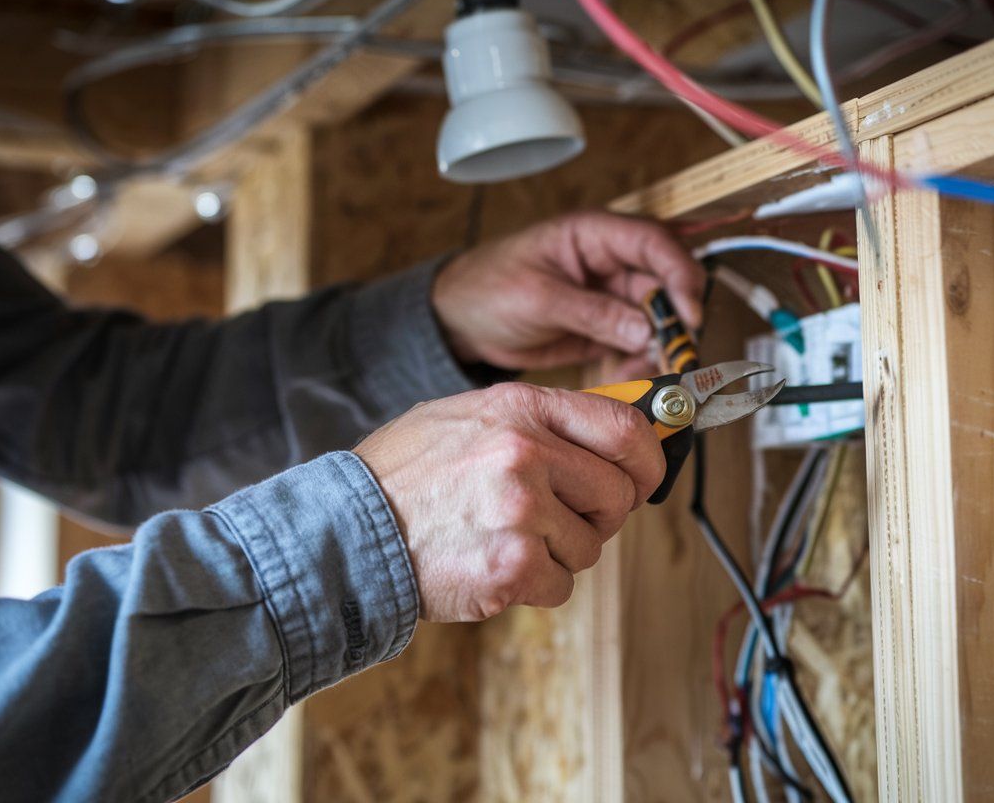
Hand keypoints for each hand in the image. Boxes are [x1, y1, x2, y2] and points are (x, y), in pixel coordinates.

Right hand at [354, 382, 664, 621]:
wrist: (344, 531)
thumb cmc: (405, 475)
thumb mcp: (469, 417)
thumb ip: (539, 420)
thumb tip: (615, 431)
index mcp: (520, 408)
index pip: (624, 428)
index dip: (649, 458)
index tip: (646, 475)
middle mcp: (526, 452)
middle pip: (617, 494)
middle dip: (600, 515)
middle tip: (561, 520)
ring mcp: (520, 510)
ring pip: (591, 545)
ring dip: (560, 553)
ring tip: (504, 539)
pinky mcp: (512, 567)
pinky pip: (562, 584)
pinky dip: (535, 585)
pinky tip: (492, 566)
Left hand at [432, 211, 703, 373]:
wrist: (459, 321)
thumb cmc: (487, 288)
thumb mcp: (537, 298)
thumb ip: (592, 312)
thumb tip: (644, 330)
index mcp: (593, 234)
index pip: (654, 242)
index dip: (679, 273)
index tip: (689, 311)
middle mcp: (610, 262)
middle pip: (665, 282)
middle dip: (677, 317)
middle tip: (679, 351)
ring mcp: (610, 296)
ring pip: (657, 317)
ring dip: (662, 344)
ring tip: (652, 369)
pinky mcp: (606, 328)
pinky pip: (638, 343)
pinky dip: (642, 361)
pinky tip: (632, 375)